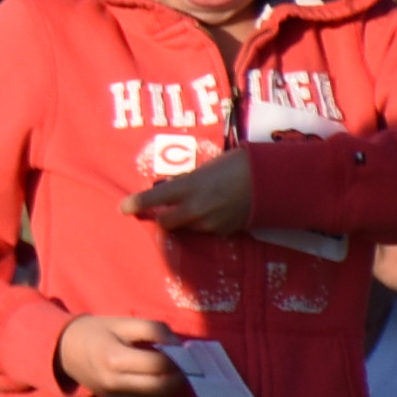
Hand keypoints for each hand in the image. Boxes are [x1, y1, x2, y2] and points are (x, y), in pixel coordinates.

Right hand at [54, 310, 187, 396]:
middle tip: (183, 362)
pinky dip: (157, 390)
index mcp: (114, 358)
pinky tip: (155, 376)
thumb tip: (178, 345)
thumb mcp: (123, 323)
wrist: (65, 350)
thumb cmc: (96, 332)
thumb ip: (153, 329)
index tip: (180, 349)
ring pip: (157, 396)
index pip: (158, 364)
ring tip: (170, 368)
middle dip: (178, 375)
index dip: (176, 357)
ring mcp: (114, 395)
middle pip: (161, 386)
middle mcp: (114, 382)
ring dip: (170, 384)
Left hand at [127, 151, 255, 234]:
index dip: (135, 204)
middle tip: (160, 210)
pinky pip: (207, 230)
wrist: (274, 181)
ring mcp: (211, 222)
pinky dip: (204, 223)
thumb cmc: (238, 164)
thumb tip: (174, 188)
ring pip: (187, 227)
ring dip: (184, 220)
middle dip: (161, 217)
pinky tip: (215, 211)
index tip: (123, 208)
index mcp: (189, 187)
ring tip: (195, 206)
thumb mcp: (207, 168)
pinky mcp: (225, 231)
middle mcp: (196, 208)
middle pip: (166, 222)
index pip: (153, 199)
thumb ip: (188, 181)